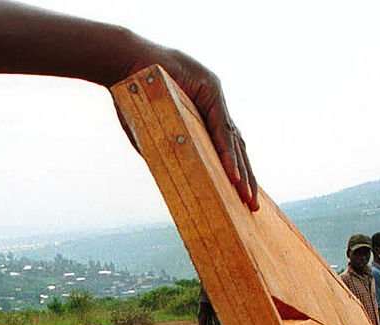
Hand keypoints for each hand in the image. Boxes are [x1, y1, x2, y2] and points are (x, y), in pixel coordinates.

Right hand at [128, 49, 257, 211]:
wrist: (126, 63)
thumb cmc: (133, 95)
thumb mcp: (149, 132)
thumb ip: (163, 150)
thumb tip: (169, 174)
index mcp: (202, 114)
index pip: (225, 148)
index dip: (234, 172)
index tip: (242, 197)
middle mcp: (214, 106)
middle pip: (236, 148)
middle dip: (245, 179)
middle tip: (253, 206)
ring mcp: (215, 96)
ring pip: (233, 142)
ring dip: (241, 172)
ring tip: (246, 197)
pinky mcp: (210, 91)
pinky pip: (221, 130)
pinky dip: (227, 154)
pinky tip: (233, 175)